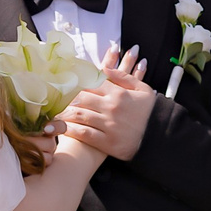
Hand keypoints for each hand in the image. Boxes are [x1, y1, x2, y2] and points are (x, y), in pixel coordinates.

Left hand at [54, 48, 154, 162]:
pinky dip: (70, 131)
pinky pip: (84, 134)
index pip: (90, 84)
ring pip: (79, 116)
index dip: (74, 83)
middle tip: (50, 100)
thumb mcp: (142, 89)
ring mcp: (108, 125)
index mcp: (118, 93)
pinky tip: (61, 129)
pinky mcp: (107, 142)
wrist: (160, 137)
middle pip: (80, 98)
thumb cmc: (150, 112)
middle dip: (63, 99)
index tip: (61, 83)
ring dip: (62, 115)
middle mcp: (111, 107)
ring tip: (50, 115)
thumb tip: (104, 68)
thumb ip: (122, 77)